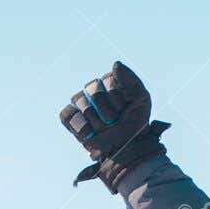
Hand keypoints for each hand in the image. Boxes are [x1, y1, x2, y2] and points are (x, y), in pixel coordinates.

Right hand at [59, 61, 169, 190]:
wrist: (128, 144)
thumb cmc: (134, 120)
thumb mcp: (140, 98)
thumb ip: (130, 79)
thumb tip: (115, 64)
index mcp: (107, 81)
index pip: (107, 82)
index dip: (118, 99)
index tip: (126, 108)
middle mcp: (91, 89)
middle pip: (94, 94)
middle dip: (108, 112)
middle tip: (116, 120)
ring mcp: (79, 103)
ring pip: (84, 107)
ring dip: (98, 122)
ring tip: (106, 127)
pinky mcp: (69, 117)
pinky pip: (69, 116)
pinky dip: (82, 128)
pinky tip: (93, 132)